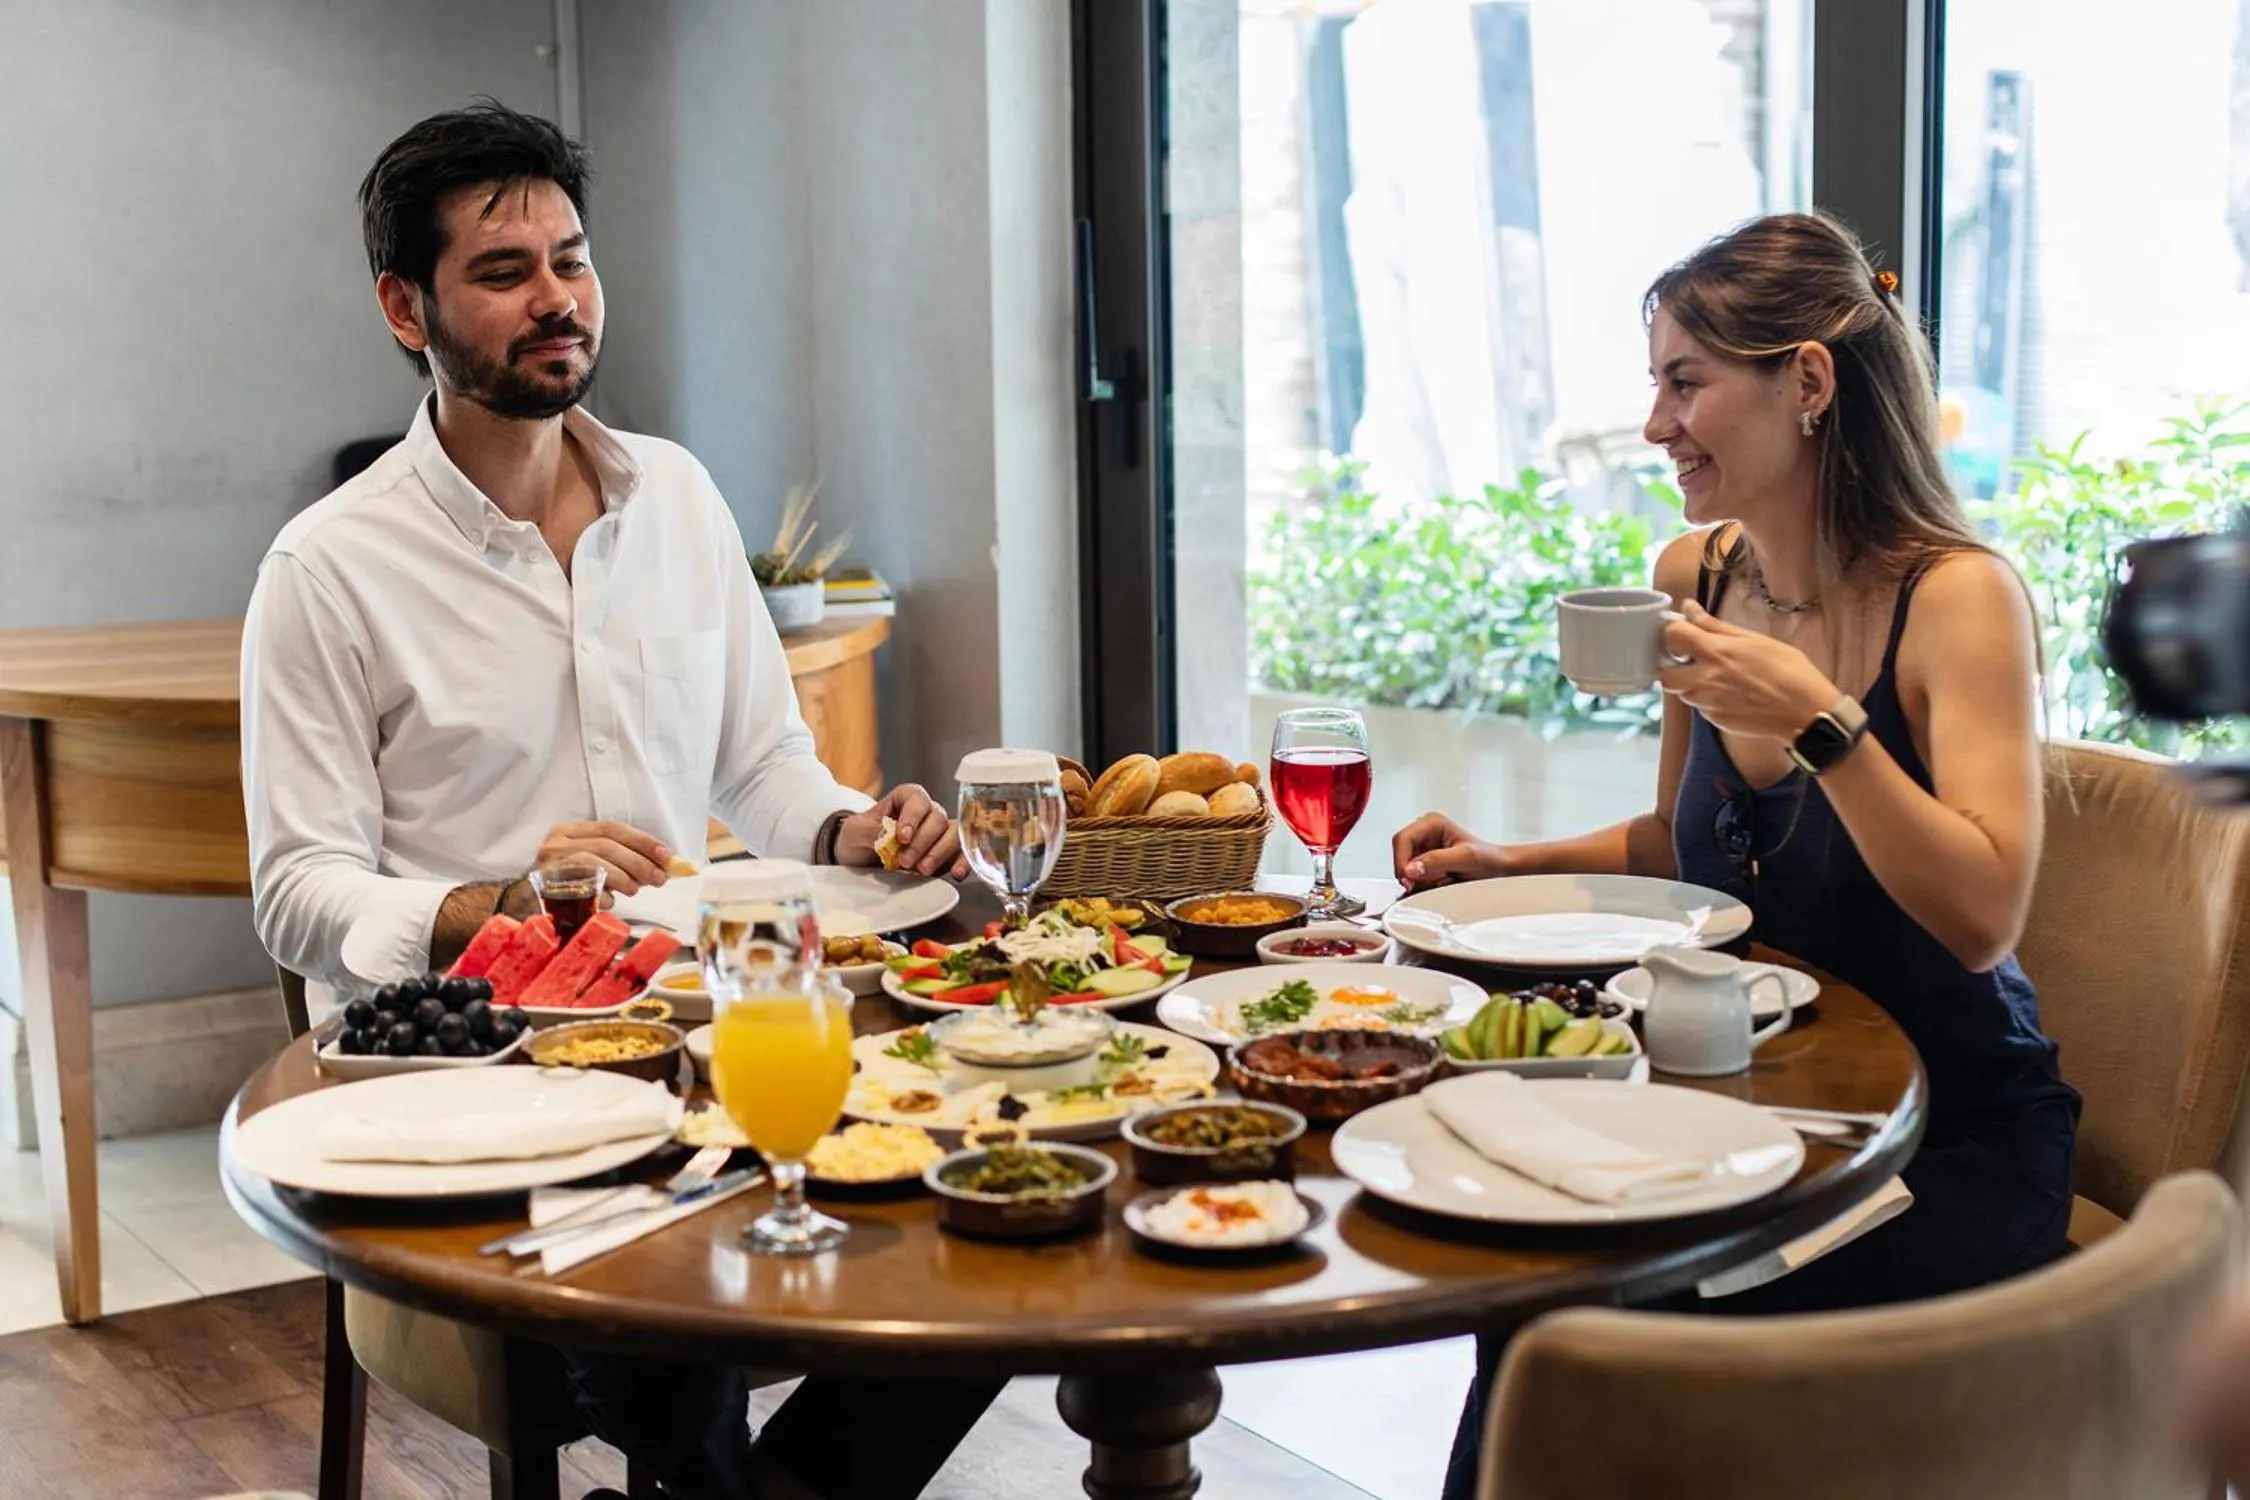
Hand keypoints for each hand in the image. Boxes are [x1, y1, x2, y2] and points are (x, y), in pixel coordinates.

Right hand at [533, 820, 671, 895]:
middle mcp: (555, 843)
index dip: (642, 840)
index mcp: (568, 831)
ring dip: (622, 876)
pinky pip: (579, 887)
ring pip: (594, 861)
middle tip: (659, 878)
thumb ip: (619, 859)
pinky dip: (601, 894)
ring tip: (635, 890)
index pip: (611, 828)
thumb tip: (660, 865)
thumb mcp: (588, 863)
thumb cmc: (563, 887)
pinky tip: (609, 902)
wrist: (520, 908)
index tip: (666, 855)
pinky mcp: (544, 886)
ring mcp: (548, 864)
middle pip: (606, 844)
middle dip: (638, 860)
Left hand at [837, 784, 968, 878]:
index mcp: (905, 799)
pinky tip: (957, 873)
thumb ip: (870, 831)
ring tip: (922, 870)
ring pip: (954, 834)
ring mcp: (938, 834)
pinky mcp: (945, 855)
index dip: (912, 816)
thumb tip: (888, 835)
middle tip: (904, 861)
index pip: (917, 799)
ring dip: (940, 853)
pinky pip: (962, 854)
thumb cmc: (858, 838)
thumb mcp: (855, 832)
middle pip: (937, 818)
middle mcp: (926, 813)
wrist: (858, 860)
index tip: (901, 837)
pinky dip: (963, 863)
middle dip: (922, 841)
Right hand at [1393, 811, 1511, 889]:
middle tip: (1420, 885)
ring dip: (1417, 879)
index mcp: (1432, 822)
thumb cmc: (1488, 859)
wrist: (1499, 869)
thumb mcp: (1465, 859)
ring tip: (1439, 881)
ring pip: (1405, 866)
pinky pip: (1413, 874)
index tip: (1408, 879)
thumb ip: (1437, 861)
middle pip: (1400, 853)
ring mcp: (1424, 847)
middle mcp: (1425, 831)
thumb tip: (1411, 869)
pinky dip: (1422, 883)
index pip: (1403, 839)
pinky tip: (1438, 882)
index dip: (1401, 861)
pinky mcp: (1425, 861)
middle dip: (1409, 871)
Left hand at [1656, 600, 1842, 741]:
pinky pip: (1701, 708)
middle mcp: (1705, 679)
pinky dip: (1708, 700)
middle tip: (1688, 661)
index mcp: (1716, 652)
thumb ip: (1716, 626)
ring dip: (1691, 684)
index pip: (1671, 637)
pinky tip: (1731, 695)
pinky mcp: (1716, 720)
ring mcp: (1709, 703)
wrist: (1806, 711)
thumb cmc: (1788, 670)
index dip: (1671, 633)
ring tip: (1717, 677)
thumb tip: (1690, 608)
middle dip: (1671, 667)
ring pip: (1683, 694)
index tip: (1679, 631)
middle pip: (1665, 675)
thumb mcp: (1755, 639)